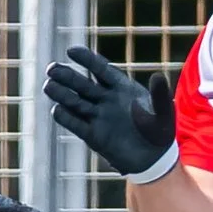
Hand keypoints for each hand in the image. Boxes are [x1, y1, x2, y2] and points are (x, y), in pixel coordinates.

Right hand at [42, 45, 177, 181]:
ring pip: (75, 102)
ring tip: (48, 85)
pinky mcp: (94, 136)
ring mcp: (98, 117)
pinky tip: (57, 110)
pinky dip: (66, 117)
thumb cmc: (160, 132)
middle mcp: (105, 100)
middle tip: (52, 69)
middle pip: (82, 84)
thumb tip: (158, 76)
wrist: (154, 160)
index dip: (86, 59)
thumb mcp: (164, 112)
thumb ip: (160, 95)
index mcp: (121, 87)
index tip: (71, 51)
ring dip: (61, 94)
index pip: (100, 69)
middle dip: (67, 76)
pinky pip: (76, 124)